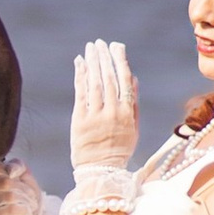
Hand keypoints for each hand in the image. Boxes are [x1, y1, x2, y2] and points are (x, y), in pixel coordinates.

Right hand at [0, 155, 51, 214]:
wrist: (31, 212)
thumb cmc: (25, 191)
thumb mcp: (24, 172)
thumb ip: (17, 165)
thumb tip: (10, 171)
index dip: (10, 171)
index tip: (19, 178)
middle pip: (6, 182)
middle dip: (24, 189)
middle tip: (31, 195)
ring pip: (10, 196)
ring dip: (26, 201)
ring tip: (30, 204)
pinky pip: (11, 210)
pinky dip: (24, 210)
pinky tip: (26, 212)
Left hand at [70, 39, 137, 184]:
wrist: (100, 171)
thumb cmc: (119, 149)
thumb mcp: (133, 128)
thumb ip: (133, 103)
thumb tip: (134, 79)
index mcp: (127, 114)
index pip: (125, 82)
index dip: (121, 62)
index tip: (117, 47)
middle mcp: (112, 113)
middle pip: (109, 79)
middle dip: (104, 58)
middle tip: (101, 43)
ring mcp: (95, 117)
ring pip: (95, 83)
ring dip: (92, 63)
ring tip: (90, 48)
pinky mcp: (80, 120)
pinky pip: (80, 93)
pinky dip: (80, 76)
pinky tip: (80, 62)